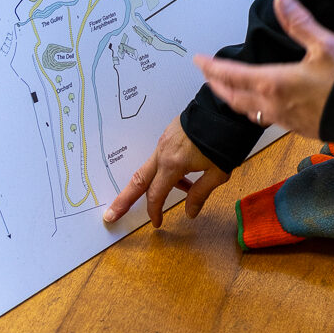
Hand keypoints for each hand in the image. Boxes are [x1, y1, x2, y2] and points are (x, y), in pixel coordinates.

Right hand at [103, 115, 229, 226]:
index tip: (157, 223)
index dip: (154, 211)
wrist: (223, 109)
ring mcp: (164, 141)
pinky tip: (186, 174)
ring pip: (151, 167)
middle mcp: (163, 152)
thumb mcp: (217, 173)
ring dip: (156, 183)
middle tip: (110, 214)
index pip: (155, 194)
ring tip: (184, 186)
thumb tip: (190, 212)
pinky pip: (162, 156)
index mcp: (172, 164)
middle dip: (123, 199)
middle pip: (138, 180)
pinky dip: (167, 169)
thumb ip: (200, 193)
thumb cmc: (223, 140)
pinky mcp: (169, 133)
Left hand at [194, 0, 333, 137]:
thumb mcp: (324, 45)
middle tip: (206, 75)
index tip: (197, 60)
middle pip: (233, 96)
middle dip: (217, 84)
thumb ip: (299, 23)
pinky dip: (250, 108)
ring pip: (246, 110)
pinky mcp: (294, 127)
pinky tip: (256, 104)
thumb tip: (281, 0)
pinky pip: (262, 118)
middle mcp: (272, 103)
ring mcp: (282, 118)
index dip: (212, 68)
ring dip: (232, 98)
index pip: (232, 75)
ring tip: (226, 89)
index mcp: (273, 83)